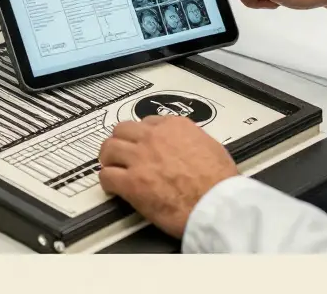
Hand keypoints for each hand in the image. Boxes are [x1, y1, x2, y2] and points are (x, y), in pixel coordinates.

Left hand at [98, 116, 237, 238]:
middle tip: (120, 152)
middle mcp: (153, 137)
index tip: (141, 143)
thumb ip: (191, 140)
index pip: (146, 122)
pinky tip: (112, 187)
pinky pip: (107, 176)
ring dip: (109, 158)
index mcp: (174, 127)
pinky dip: (107, 182)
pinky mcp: (131, 183)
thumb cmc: (219, 182)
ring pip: (109, 149)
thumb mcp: (210, 146)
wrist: (216, 204)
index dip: (141, 135)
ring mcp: (140, 158)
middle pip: (122, 130)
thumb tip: (187, 147)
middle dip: (120, 141)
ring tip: (111, 167)